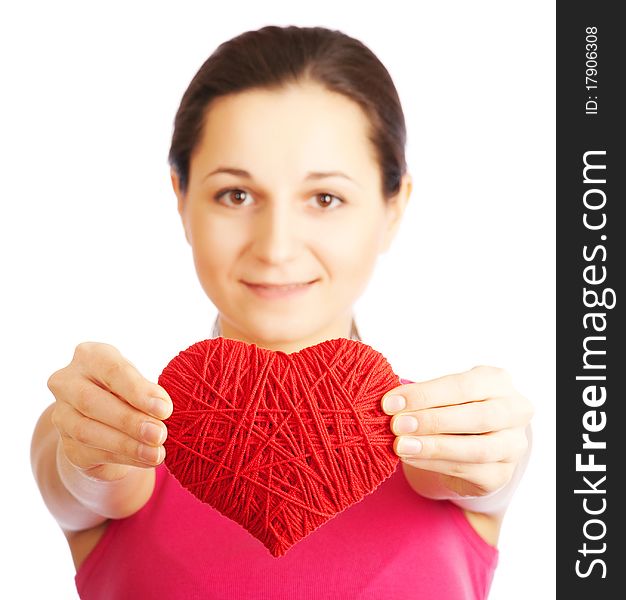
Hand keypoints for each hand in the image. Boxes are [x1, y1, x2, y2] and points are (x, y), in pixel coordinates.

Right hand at [48, 342, 172, 481]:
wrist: (109, 423)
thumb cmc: (131, 394)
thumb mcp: (141, 386)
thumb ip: (147, 394)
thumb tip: (161, 410)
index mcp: (90, 356)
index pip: (112, 370)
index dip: (138, 391)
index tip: (164, 409)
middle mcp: (68, 382)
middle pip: (92, 401)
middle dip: (129, 420)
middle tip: (160, 434)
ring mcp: (62, 415)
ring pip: (87, 431)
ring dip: (127, 444)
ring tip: (156, 453)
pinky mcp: (67, 445)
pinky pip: (92, 453)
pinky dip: (124, 457)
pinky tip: (146, 460)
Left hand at [382, 366, 533, 498]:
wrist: (473, 442)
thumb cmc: (453, 408)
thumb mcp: (443, 394)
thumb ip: (423, 397)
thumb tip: (390, 403)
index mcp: (497, 381)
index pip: (462, 386)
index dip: (425, 394)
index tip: (390, 402)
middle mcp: (514, 411)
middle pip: (476, 416)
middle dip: (432, 420)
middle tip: (396, 424)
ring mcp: (513, 445)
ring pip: (477, 448)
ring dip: (434, 447)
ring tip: (401, 445)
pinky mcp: (501, 475)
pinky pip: (470, 471)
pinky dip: (437, 464)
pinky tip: (412, 458)